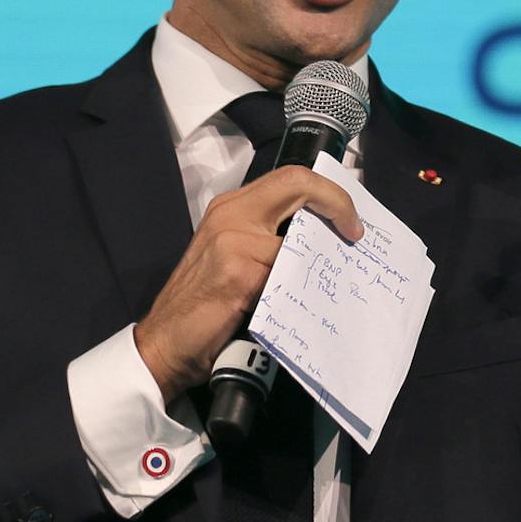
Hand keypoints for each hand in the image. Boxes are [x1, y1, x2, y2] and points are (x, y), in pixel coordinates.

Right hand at [133, 166, 363, 404]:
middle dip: (336, 204)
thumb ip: (271, 238)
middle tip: (355, 233)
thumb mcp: (237, 257)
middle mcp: (230, 214)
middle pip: (297, 183)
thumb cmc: (205, 304)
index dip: (328, 193)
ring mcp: (232, 240)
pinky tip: (293, 304)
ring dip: (315, 260)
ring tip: (320, 281)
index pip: (291, 178)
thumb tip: (325, 234)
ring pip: (297, 236)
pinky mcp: (237, 271)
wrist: (165, 343)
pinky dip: (297, 287)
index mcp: (232, 207)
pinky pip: (286, 271)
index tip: (350, 220)